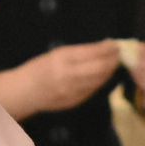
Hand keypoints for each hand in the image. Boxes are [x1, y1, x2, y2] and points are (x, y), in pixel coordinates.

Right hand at [0, 42, 120, 119]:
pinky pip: (93, 90)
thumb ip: (78, 53)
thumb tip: (101, 48)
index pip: (92, 52)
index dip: (107, 49)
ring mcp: (72, 90)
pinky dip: (101, 81)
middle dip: (112, 60)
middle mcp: (68, 75)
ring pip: (99, 80)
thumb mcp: (55, 55)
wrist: (24, 92)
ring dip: (109, 71)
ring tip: (114, 63)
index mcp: (62, 59)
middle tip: (119, 54)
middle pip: (100, 67)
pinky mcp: (74, 101)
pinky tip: (103, 75)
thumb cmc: (38, 68)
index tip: (116, 44)